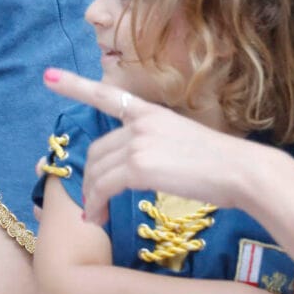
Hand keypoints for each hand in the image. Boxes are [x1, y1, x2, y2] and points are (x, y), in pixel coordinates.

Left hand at [43, 68, 266, 223]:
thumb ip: (155, 147)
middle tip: (91, 204)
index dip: (74, 85)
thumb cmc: (222, 166)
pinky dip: (96, 204)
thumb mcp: (184, 143)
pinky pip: (104, 186)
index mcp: (151, 114)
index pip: (107, 96)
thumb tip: (134, 171)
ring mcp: (138, 143)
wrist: (244, 173)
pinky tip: (97, 217)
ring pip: (97, 172)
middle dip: (90, 179)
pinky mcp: (139, 167)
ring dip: (92, 197)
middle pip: (98, 151)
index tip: (48, 76)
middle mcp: (140, 124)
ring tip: (94, 216)